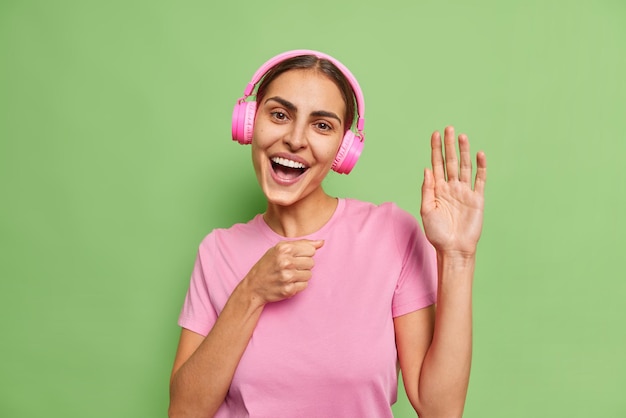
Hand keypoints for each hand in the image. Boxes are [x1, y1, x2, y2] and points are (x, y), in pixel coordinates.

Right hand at [244, 239, 323, 304]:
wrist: (253, 286)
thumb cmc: (267, 265)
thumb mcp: (279, 249)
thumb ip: (301, 244)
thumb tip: (322, 242)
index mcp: (284, 249)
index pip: (311, 250)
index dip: (304, 254)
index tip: (294, 257)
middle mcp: (286, 262)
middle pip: (311, 262)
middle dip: (303, 265)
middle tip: (290, 267)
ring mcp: (287, 277)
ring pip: (309, 275)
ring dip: (301, 276)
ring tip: (289, 275)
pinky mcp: (289, 290)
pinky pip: (304, 285)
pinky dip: (298, 285)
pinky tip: (288, 283)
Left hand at [421, 126, 486, 256]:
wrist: (453, 249)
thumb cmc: (437, 233)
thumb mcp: (426, 210)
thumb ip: (427, 189)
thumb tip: (426, 168)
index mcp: (438, 189)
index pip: (436, 164)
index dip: (436, 149)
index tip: (435, 134)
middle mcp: (452, 187)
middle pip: (450, 161)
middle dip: (449, 145)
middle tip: (449, 128)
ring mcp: (465, 192)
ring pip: (464, 167)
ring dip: (464, 151)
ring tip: (462, 136)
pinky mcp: (477, 198)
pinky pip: (479, 180)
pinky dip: (480, 167)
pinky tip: (479, 154)